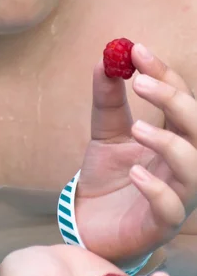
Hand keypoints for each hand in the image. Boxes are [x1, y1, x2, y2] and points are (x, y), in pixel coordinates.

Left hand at [74, 44, 196, 264]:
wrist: (90, 222)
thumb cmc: (108, 176)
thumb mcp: (104, 132)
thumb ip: (107, 100)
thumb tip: (103, 60)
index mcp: (173, 138)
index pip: (180, 99)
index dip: (163, 73)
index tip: (136, 50)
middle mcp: (182, 164)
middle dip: (173, 100)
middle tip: (139, 81)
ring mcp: (177, 195)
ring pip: (194, 168)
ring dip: (170, 143)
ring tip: (137, 128)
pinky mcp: (160, 225)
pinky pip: (171, 208)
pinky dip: (158, 190)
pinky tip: (136, 174)